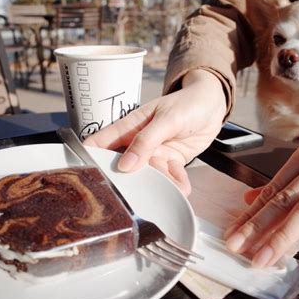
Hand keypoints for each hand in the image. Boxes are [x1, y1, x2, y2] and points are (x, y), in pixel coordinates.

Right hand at [83, 69, 226, 194]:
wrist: (213, 106)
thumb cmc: (187, 104)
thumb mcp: (167, 119)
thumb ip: (146, 141)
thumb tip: (125, 165)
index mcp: (129, 127)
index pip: (101, 143)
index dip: (90, 159)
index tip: (85, 178)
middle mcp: (138, 143)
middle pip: (123, 167)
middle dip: (129, 181)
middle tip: (137, 195)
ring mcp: (154, 154)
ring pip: (148, 176)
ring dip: (160, 184)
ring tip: (172, 186)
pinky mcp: (170, 162)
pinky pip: (168, 178)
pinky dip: (175, 183)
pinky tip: (183, 183)